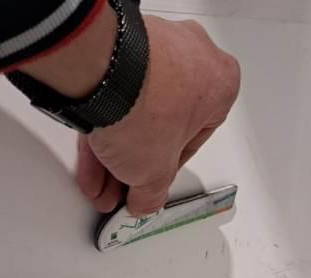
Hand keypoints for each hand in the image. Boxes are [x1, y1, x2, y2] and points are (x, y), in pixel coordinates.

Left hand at [76, 16, 240, 215]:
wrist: (102, 72)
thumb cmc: (145, 105)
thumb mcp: (156, 172)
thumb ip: (153, 192)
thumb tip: (146, 199)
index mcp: (220, 83)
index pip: (194, 139)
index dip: (166, 170)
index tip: (150, 183)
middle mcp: (191, 57)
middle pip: (161, 125)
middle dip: (135, 162)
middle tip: (121, 184)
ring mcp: (154, 47)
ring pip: (134, 110)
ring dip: (114, 150)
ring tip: (99, 178)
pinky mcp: (117, 45)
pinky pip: (112, 92)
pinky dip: (102, 123)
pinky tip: (90, 155)